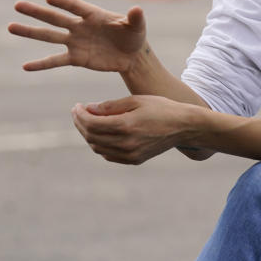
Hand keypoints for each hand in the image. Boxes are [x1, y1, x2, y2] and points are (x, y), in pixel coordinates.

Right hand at [8, 0, 146, 72]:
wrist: (131, 55)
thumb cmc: (134, 35)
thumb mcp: (137, 26)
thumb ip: (135, 18)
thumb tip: (137, 9)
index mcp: (93, 14)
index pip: (75, 6)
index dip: (63, 2)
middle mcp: (80, 26)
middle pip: (55, 18)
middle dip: (37, 12)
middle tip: (17, 5)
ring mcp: (75, 41)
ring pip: (49, 36)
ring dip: (30, 32)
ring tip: (11, 27)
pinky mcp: (76, 58)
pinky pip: (56, 60)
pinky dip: (42, 64)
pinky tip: (26, 66)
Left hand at [71, 95, 200, 164]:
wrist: (183, 126)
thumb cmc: (160, 108)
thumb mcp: (135, 100)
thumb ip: (110, 106)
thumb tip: (88, 109)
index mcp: (126, 126)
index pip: (92, 124)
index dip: (80, 115)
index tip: (76, 106)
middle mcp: (126, 144)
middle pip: (92, 137)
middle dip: (81, 124)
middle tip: (78, 112)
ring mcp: (130, 155)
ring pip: (98, 147)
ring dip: (88, 135)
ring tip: (87, 121)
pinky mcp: (134, 160)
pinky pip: (109, 155)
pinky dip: (100, 144)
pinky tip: (100, 132)